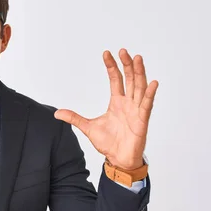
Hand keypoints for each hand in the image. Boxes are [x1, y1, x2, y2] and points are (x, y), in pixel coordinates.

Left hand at [54, 49, 158, 169]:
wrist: (118, 159)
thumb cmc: (108, 143)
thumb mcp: (88, 128)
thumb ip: (74, 118)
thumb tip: (57, 113)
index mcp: (117, 102)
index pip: (115, 79)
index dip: (112, 66)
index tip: (106, 53)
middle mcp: (128, 103)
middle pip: (129, 79)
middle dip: (127, 64)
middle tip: (123, 50)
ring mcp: (136, 110)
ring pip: (139, 87)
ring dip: (139, 73)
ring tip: (138, 58)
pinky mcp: (142, 120)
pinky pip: (147, 105)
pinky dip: (150, 94)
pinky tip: (152, 83)